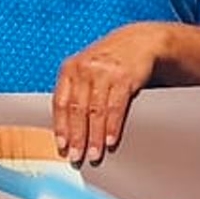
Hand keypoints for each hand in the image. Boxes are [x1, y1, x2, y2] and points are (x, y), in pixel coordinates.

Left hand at [52, 23, 170, 166]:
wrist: (139, 41)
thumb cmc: (108, 61)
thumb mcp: (85, 69)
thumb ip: (74, 92)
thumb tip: (64, 128)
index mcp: (70, 69)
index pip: (60, 102)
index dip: (60, 127)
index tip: (62, 146)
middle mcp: (85, 69)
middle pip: (77, 110)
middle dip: (77, 137)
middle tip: (76, 157)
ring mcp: (105, 73)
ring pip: (96, 111)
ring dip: (94, 137)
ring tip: (94, 154)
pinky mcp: (125, 78)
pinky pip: (116, 107)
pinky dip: (112, 126)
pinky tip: (110, 140)